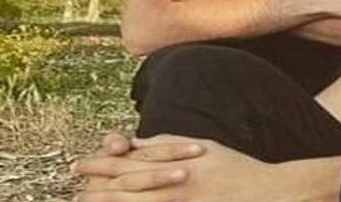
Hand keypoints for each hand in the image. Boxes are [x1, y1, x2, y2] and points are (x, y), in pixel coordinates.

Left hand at [75, 135, 275, 201]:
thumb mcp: (199, 148)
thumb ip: (165, 146)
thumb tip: (136, 145)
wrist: (268, 193)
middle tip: (73, 189)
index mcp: (172, 166)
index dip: (98, 165)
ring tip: (85, 201)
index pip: (126, 164)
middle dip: (94, 189)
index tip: (79, 166)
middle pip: (122, 189)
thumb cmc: (235, 168)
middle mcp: (171, 188)